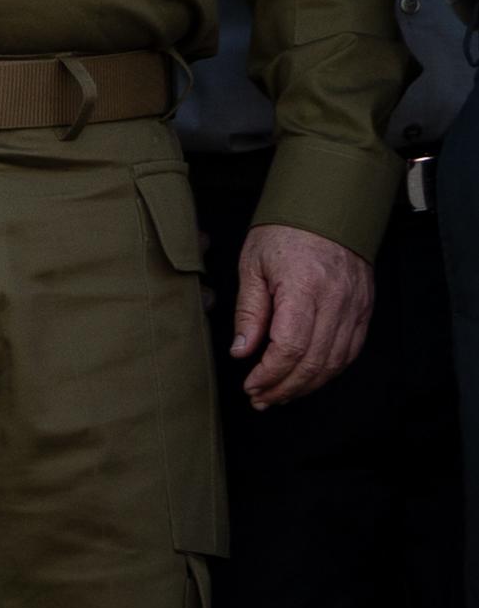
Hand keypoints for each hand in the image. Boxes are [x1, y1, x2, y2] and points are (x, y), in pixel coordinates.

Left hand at [231, 222, 373, 407]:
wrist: (327, 208)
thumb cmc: (283, 232)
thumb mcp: (252, 265)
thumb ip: (249, 311)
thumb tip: (242, 351)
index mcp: (305, 289)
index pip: (291, 348)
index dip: (270, 374)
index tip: (250, 385)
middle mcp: (336, 302)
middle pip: (314, 362)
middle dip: (285, 387)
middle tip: (261, 399)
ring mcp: (356, 308)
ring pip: (335, 363)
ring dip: (306, 385)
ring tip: (279, 394)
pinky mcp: (364, 310)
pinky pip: (350, 351)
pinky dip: (328, 370)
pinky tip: (306, 377)